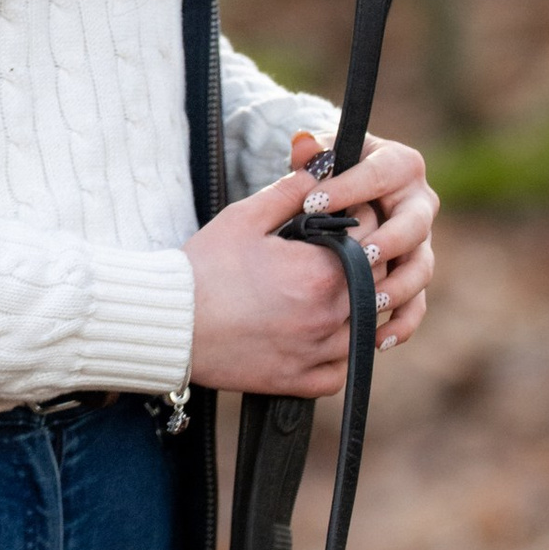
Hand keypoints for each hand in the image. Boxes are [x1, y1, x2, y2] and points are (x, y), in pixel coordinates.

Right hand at [182, 129, 438, 398]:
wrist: (169, 323)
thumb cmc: (204, 267)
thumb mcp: (245, 217)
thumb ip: (290, 191)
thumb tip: (321, 169)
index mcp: (322, 272)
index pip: (375, 240)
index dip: (367, 221)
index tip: (351, 215)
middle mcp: (329, 315)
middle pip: (380, 285)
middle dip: (369, 262)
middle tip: (344, 251)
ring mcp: (315, 352)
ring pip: (366, 331)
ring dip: (360, 310)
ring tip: (334, 291)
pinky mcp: (298, 380)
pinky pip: (339, 372)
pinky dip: (338, 356)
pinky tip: (322, 336)